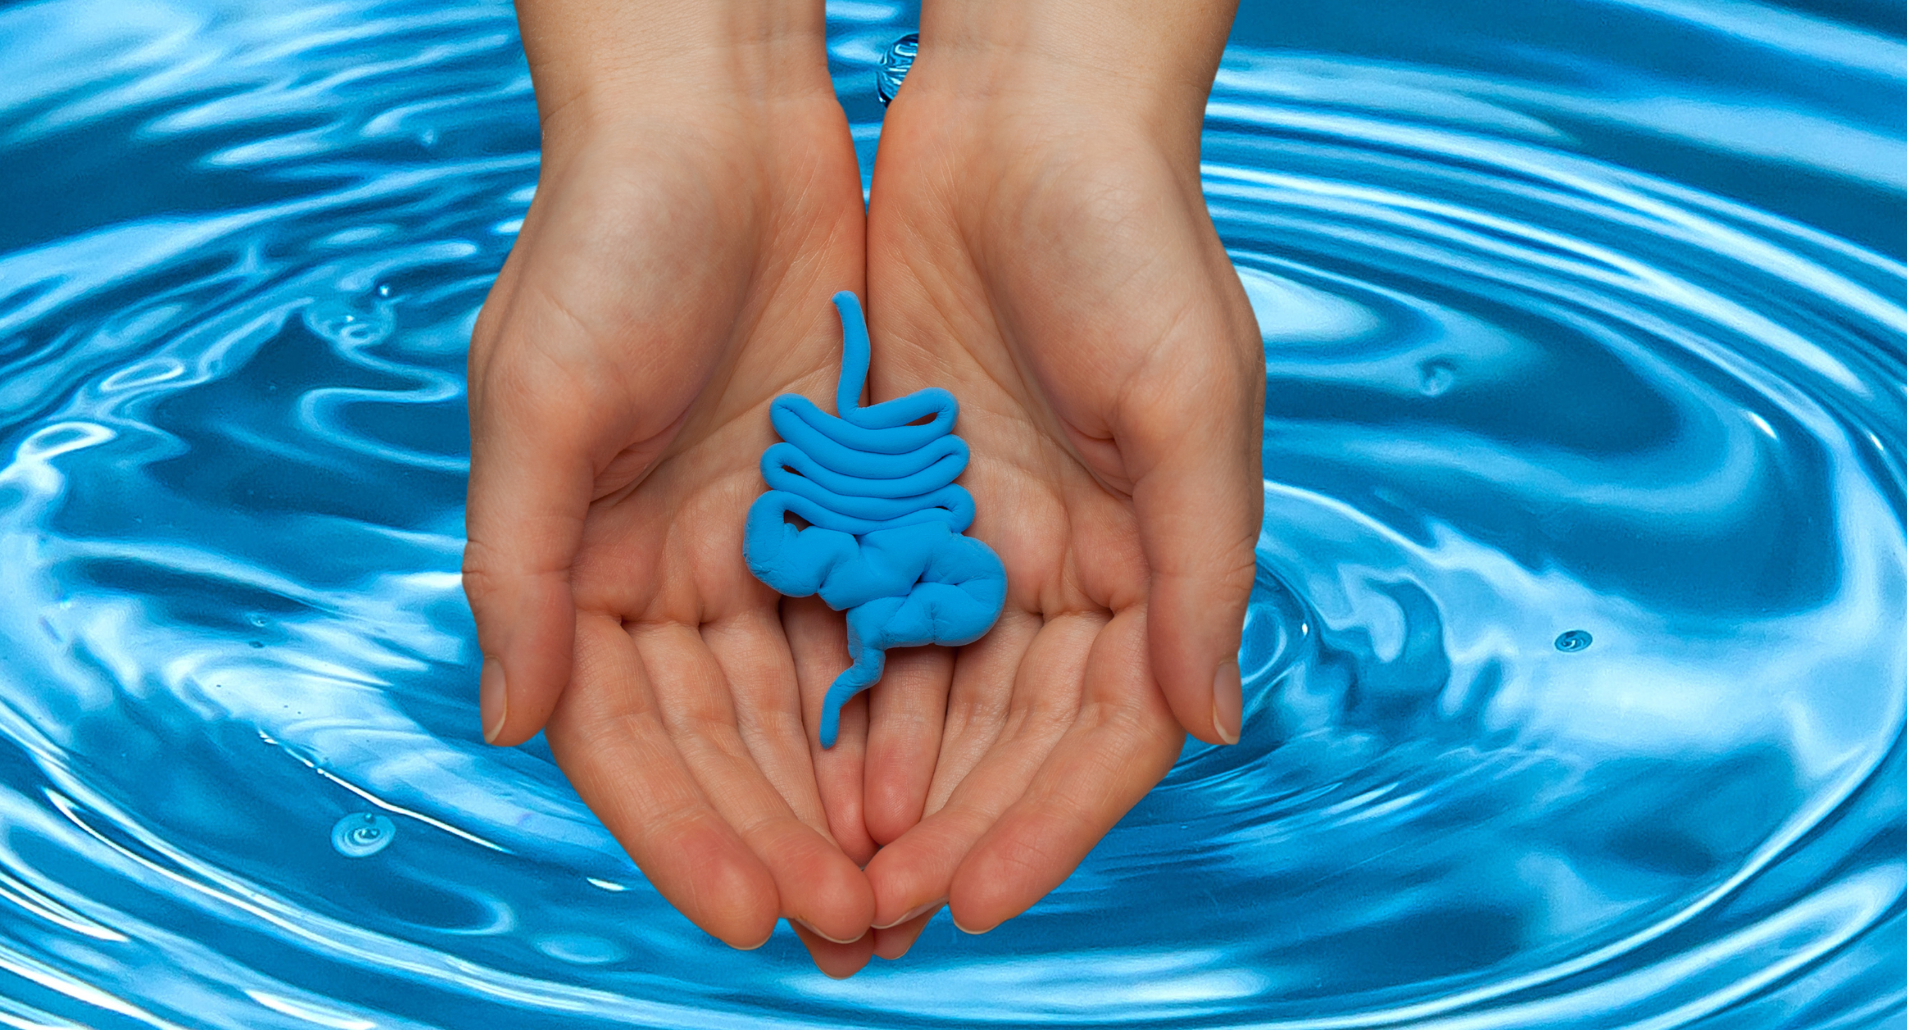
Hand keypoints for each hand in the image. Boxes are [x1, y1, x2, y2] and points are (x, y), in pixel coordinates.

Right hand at [463, 1, 881, 975]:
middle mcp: (663, 571)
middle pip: (723, 742)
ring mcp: (753, 539)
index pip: (626, 737)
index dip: (681, 830)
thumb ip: (520, 568)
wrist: (714, 118)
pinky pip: (870, 620)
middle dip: (778, 836)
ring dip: (844, 792)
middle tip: (851, 927)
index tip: (749, 911)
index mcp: (577, 567)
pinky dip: (898, 695)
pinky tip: (939, 764)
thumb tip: (505, 727)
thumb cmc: (604, 239)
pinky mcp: (834, 498)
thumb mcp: (540, 398)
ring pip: (803, 702)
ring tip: (902, 880)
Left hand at [843, 1, 1261, 953]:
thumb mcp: (1191, 398)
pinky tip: (799, 751)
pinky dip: (841, 689)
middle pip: (1014, 736)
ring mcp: (984, 532)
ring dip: (891, 784)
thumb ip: (1200, 566)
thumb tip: (1211, 725)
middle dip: (957, 829)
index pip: (1107, 731)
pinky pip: (868, 615)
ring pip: (937, 696)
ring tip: (834, 867)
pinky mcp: (902, 491)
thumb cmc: (1135, 239)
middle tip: (881, 918)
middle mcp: (1072, 564)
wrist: (1026, 117)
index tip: (980, 901)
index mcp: (1154, 559)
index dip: (1050, 823)